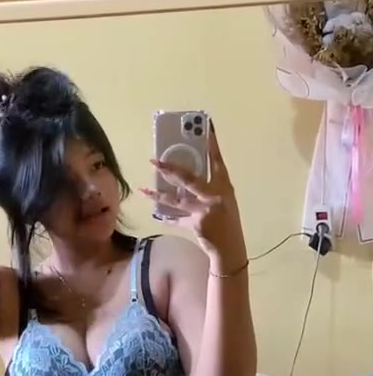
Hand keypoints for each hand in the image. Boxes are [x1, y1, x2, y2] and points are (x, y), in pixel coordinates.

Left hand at [140, 122, 246, 266]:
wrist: (231, 249)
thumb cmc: (228, 223)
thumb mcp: (224, 201)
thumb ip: (208, 188)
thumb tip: (183, 177)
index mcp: (224, 186)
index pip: (217, 160)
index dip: (211, 144)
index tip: (206, 126)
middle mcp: (214, 196)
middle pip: (189, 178)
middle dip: (171, 169)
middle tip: (155, 161)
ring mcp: (204, 211)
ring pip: (177, 200)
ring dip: (159, 195)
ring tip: (144, 190)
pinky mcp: (195, 224)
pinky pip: (176, 220)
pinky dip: (166, 217)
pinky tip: (156, 214)